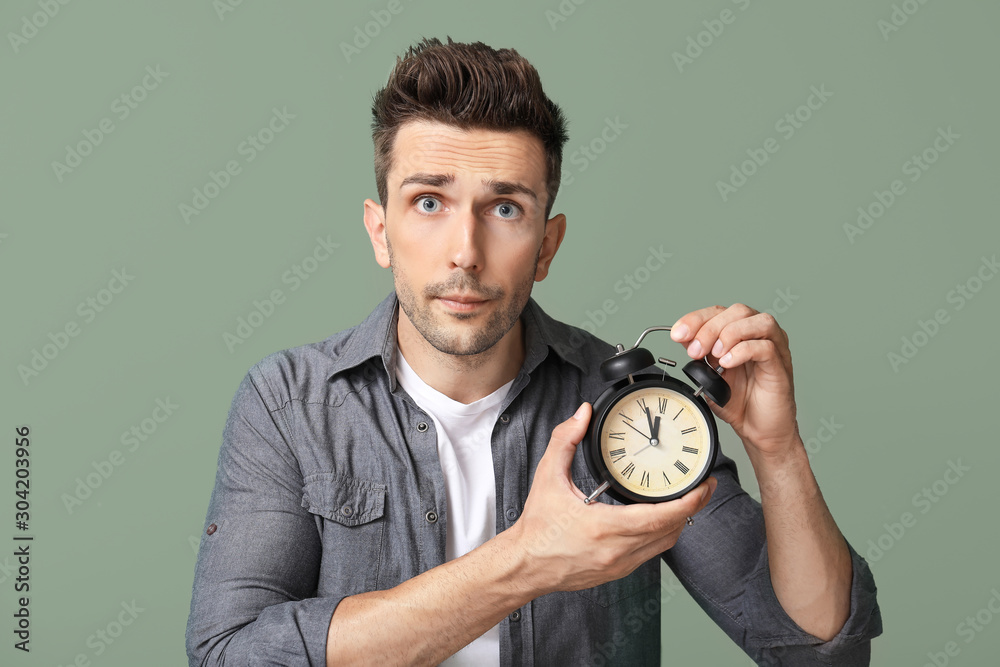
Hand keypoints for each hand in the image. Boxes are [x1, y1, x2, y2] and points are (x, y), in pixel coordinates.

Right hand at [507, 402, 715, 595]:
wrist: (526, 565)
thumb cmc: (537, 527)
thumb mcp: (548, 477)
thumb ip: (565, 440)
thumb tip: (582, 414)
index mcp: (604, 526)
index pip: (661, 516)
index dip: (688, 501)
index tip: (703, 485)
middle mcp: (617, 550)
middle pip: (671, 530)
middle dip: (693, 507)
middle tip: (705, 485)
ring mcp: (620, 564)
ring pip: (664, 544)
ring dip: (679, 522)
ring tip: (687, 500)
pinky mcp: (618, 571)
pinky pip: (651, 553)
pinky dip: (662, 535)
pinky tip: (661, 519)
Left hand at [670, 304, 797, 456]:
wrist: (759, 430)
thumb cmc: (739, 402)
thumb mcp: (709, 375)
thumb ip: (699, 356)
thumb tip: (684, 338)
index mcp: (740, 333)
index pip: (719, 311)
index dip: (696, 319)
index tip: (678, 334)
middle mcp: (758, 335)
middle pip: (738, 311)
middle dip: (710, 328)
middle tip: (696, 351)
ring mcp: (774, 347)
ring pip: (757, 321)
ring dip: (730, 333)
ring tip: (716, 355)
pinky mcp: (781, 365)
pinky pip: (766, 347)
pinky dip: (743, 351)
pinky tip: (728, 363)